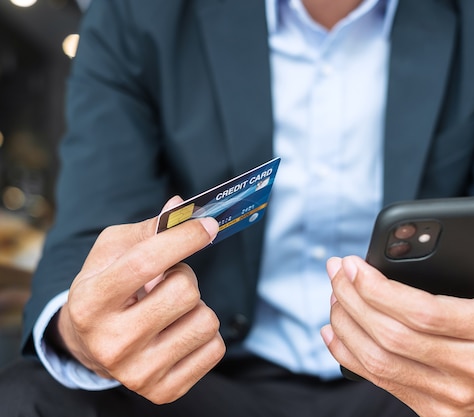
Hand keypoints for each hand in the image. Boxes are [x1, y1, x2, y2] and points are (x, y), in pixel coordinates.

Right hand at [52, 197, 225, 403]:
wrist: (90, 346)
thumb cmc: (107, 288)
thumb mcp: (114, 253)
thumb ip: (150, 229)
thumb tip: (184, 206)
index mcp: (91, 302)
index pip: (145, 263)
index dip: (183, 238)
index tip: (208, 225)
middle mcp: (111, 343)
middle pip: (185, 292)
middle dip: (185, 277)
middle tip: (169, 282)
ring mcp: (138, 374)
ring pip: (206, 320)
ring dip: (197, 307)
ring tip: (171, 310)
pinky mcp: (164, 392)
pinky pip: (216, 348)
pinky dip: (205, 334)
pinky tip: (179, 333)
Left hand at [321, 187, 473, 416]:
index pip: (424, 313)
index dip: (380, 290)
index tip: (353, 264)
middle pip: (394, 337)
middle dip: (354, 300)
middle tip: (337, 271)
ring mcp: (454, 397)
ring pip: (380, 361)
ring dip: (346, 324)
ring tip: (335, 294)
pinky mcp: (435, 411)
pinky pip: (380, 381)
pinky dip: (349, 354)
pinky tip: (335, 330)